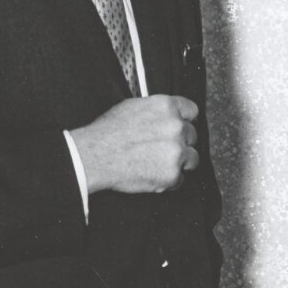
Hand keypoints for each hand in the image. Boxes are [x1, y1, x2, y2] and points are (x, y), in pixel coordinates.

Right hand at [69, 94, 198, 193]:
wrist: (95, 155)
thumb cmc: (107, 133)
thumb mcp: (132, 107)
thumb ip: (156, 111)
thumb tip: (162, 115)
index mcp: (167, 107)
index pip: (192, 111)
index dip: (186, 120)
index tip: (183, 126)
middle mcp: (176, 127)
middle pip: (192, 135)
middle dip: (181, 142)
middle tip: (164, 148)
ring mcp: (177, 151)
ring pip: (192, 158)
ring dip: (181, 162)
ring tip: (161, 163)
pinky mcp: (172, 174)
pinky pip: (180, 180)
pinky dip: (169, 180)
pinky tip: (153, 174)